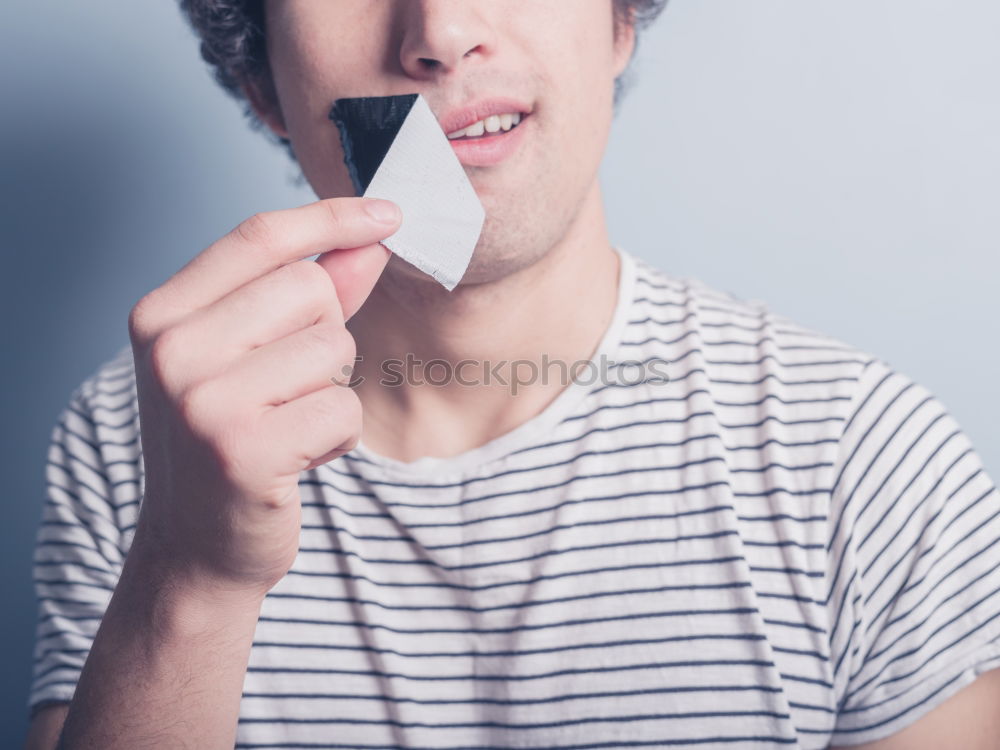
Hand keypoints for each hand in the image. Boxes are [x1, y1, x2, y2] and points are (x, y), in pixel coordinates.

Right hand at [125, 197, 400, 599]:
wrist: (196, 545)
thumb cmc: (230, 438)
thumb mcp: (253, 356)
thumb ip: (313, 294)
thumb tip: (371, 240)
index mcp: (162, 313)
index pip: (260, 237)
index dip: (332, 217)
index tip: (389, 213)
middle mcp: (172, 349)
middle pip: (311, 289)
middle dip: (327, 336)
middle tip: (289, 386)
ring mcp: (202, 400)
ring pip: (334, 348)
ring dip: (331, 391)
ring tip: (287, 425)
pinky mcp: (242, 450)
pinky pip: (342, 410)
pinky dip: (337, 438)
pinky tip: (296, 459)